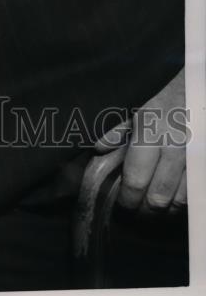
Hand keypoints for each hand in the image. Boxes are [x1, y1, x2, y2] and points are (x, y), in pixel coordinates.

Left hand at [95, 68, 186, 214]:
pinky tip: (173, 199)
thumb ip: (119, 128)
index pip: (136, 180)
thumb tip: (100, 149)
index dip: (126, 198)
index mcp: (152, 132)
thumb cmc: (167, 91)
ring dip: (165, 210)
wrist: (201, 85)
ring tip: (152, 208)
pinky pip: (197, 194)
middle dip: (143, 210)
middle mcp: (176, 148)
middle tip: (135, 210)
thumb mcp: (138, 103)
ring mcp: (197, 158)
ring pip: (181, 201)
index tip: (121, 202)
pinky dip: (184, 201)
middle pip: (158, 198)